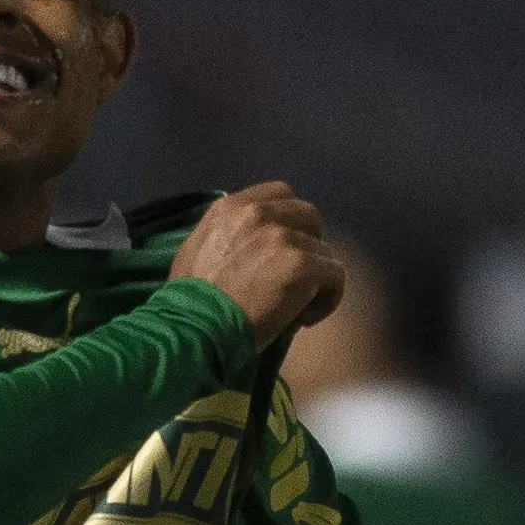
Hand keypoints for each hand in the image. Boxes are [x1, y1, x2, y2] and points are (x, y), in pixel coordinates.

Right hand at [169, 182, 344, 350]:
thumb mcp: (194, 252)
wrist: (194, 330)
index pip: (280, 194)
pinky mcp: (300, 263)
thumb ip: (225, 234)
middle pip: (309, 215)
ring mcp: (281, 236)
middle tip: (295, 278)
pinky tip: (306, 319)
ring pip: (323, 250)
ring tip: (296, 306)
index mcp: (230, 208)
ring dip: (315, 278)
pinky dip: (328, 299)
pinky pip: (335, 275)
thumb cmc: (188, 303)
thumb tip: (250, 240)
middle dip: (308, 244)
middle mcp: (257, 213)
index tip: (282, 251)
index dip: (290, 222)